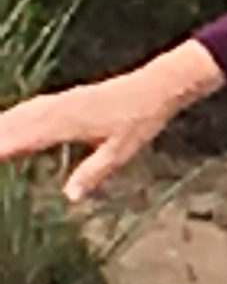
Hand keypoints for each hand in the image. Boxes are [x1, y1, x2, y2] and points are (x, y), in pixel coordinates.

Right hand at [0, 39, 222, 203]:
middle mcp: (58, 109)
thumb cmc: (140, 120)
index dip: (1, 147)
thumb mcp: (120, 152)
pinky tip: (10, 121)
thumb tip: (70, 197)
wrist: (155, 86)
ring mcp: (61, 101)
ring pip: (21, 113)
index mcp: (67, 122)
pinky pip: (33, 107)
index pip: (23, 137)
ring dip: (1, 125)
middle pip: (14, 123)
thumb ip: (93, 173)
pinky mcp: (67, 98)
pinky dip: (15, 115)